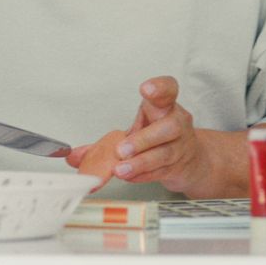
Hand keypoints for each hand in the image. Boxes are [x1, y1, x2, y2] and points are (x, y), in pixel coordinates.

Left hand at [66, 76, 210, 194]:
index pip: (168, 90)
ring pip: (165, 152)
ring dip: (141, 162)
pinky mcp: (179, 166)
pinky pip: (162, 171)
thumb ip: (102, 144)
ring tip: (121, 168)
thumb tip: (73, 155)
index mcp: (163, 108)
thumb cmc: (160, 140)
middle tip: (122, 149)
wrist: (192, 160)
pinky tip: (131, 176)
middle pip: (169, 126)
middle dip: (144, 138)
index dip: (160, 88)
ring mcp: (181, 146)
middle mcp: (176, 123)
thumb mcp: (134, 134)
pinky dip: (144, 175)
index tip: (147, 89)